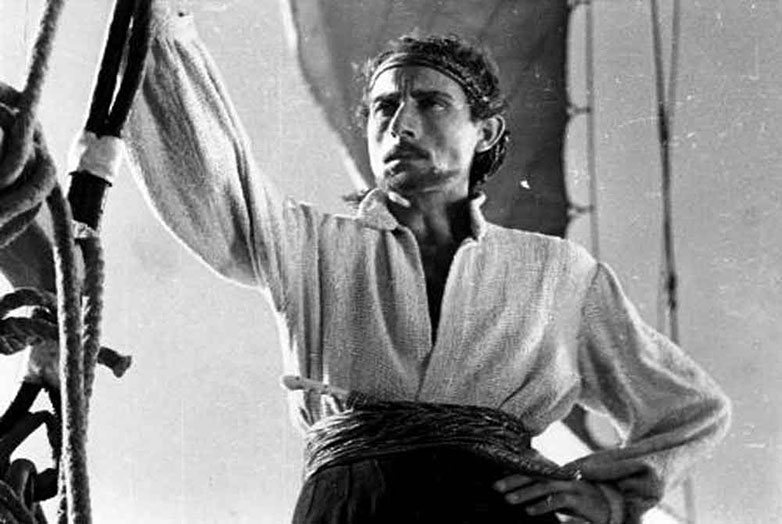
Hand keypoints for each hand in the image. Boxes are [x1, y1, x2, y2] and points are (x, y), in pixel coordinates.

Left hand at [493, 474, 610, 522]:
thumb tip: (517, 490)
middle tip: (495, 487)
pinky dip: (543, 505)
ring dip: (525, 493)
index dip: (514, 473)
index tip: (496, 477)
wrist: (611, 508)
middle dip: (514, 480)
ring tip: (508, 499)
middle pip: (535, 475)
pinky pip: (559, 501)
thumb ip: (543, 490)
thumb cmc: (580, 502)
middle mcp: (562, 476)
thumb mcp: (559, 495)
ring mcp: (571, 486)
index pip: (532, 470)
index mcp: (556, 474)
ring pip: (544, 486)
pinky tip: (529, 511)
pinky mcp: (580, 500)